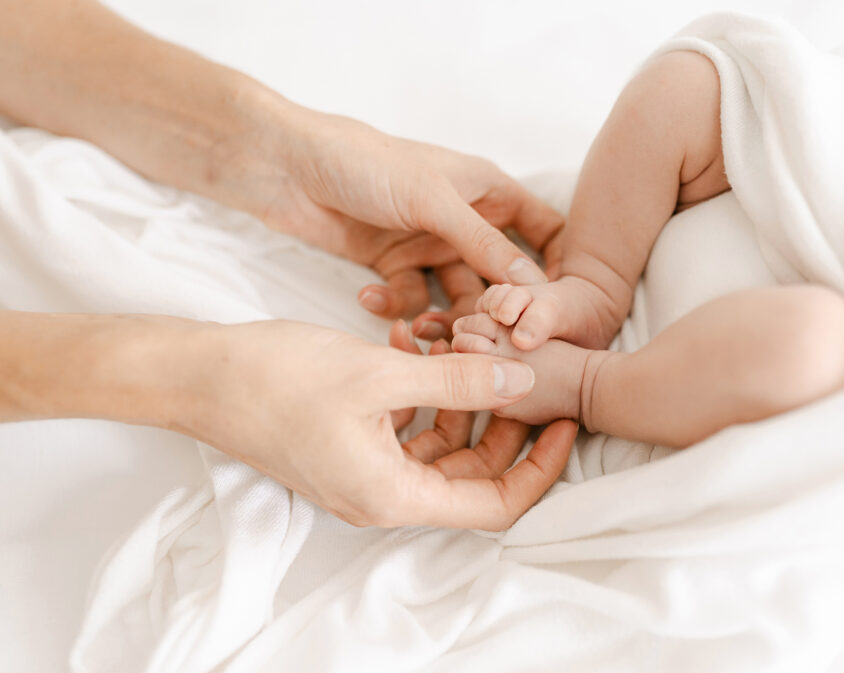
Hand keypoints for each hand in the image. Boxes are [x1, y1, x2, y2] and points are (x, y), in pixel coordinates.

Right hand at [177, 318, 576, 529]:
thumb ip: (459, 381)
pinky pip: (407, 429)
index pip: (494, 505)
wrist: (197, 375)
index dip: (538, 469)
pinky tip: (422, 347)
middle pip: (472, 476)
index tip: (563, 422)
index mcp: (393, 494)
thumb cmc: (277, 378)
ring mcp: (363, 470)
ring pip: (442, 448)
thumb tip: (522, 381)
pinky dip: (425, 394)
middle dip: (506, 427)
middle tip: (528, 374)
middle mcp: (382, 494)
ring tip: (474, 350)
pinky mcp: (348, 445)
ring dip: (464, 402)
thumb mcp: (380, 374)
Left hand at [257, 111, 564, 325]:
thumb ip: (483, 243)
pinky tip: (369, 296)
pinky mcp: (393, 266)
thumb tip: (533, 286)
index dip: (556, 270)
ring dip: (441, 318)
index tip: (555, 311)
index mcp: (488, 192)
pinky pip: (411, 300)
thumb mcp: (432, 200)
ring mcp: (429, 246)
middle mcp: (465, 222)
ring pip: (456, 298)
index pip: (545, 233)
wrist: (286, 166)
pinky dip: (394, 306)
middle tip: (480, 338)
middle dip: (492, 310)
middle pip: (501, 278)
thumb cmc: (365, 163)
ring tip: (418, 330)